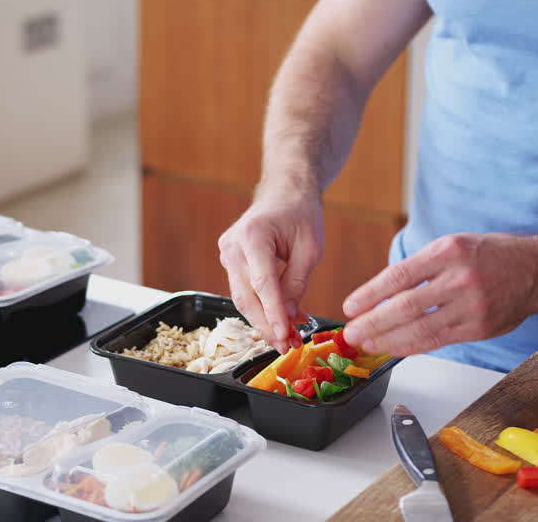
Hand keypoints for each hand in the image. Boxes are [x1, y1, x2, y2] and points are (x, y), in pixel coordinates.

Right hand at [218, 187, 324, 353]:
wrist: (285, 192)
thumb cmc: (301, 213)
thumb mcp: (310, 248)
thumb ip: (297, 283)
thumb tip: (289, 317)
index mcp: (253, 235)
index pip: (262, 284)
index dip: (273, 314)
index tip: (285, 336)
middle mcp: (233, 245)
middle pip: (247, 296)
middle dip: (267, 325)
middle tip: (288, 346)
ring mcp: (227, 253)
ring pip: (242, 298)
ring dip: (264, 320)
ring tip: (287, 338)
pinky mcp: (230, 261)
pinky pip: (244, 290)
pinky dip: (262, 307)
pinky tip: (281, 320)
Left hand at [340, 232, 537, 356]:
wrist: (537, 270)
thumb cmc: (492, 255)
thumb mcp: (454, 245)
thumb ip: (422, 268)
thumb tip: (381, 294)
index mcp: (448, 251)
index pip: (398, 276)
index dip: (369, 294)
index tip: (351, 306)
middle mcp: (459, 278)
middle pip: (404, 306)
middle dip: (371, 323)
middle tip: (350, 332)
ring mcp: (471, 306)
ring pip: (419, 329)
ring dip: (387, 340)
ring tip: (366, 344)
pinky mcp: (478, 328)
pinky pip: (437, 341)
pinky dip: (411, 346)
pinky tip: (394, 348)